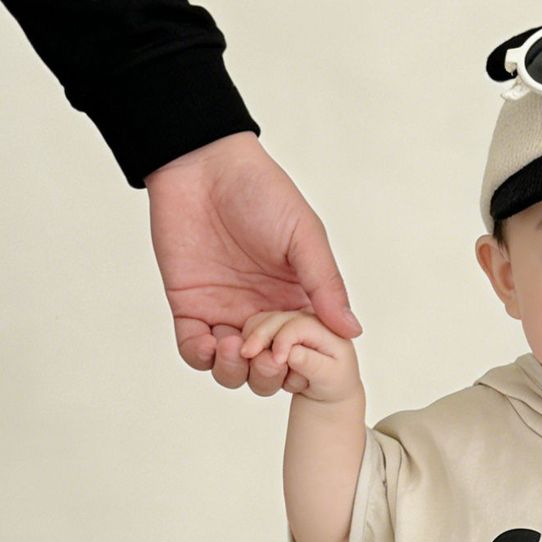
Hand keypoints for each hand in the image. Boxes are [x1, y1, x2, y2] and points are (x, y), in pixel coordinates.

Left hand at [144, 132, 362, 396]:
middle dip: (267, 377)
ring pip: (232, 369)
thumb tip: (352, 332)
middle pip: (268, 371)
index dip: (302, 366)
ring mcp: (225, 311)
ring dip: (234, 371)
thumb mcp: (304, 236)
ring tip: (235, 347)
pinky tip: (211, 343)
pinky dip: (202, 358)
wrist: (202, 165)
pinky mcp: (189, 307)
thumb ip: (325, 285)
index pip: (304, 352)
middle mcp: (262, 312)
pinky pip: (194, 350)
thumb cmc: (261, 191)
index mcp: (295, 299)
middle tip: (265, 357)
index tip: (297, 360)